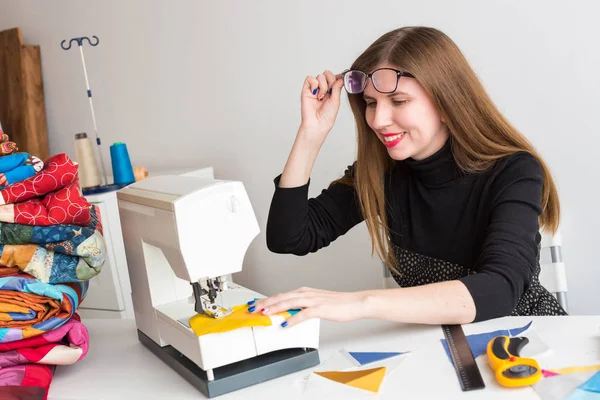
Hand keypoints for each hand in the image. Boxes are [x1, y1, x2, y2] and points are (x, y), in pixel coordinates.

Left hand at [248, 287, 367, 327]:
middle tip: (253, 308)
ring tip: (264, 313)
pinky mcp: (320, 309)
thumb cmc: (338, 304)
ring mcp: (313, 301)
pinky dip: (292, 319)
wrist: (355, 302)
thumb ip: (303, 307)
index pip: (282, 295)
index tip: (256, 304)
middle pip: (281, 297)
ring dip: (275, 307)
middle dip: (265, 302)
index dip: (267, 300)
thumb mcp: (317, 303)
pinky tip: (285, 323)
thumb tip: (289, 314)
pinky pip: (303, 314)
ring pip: (289, 302)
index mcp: (304, 292)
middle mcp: (306, 294)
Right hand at [299, 70, 344, 141]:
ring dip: (323, 86)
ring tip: (321, 97)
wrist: (317, 124)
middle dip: (331, 80)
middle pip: (327, 74)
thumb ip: (337, 88)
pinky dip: (314, 84)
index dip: (338, 77)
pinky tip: (315, 94)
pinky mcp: (306, 90)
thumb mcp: (336, 101)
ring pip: (320, 76)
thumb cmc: (326, 117)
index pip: (334, 78)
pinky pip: (310, 78)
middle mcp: (323, 89)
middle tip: (330, 91)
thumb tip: (340, 77)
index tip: (342, 79)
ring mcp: (314, 89)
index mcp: (331, 92)